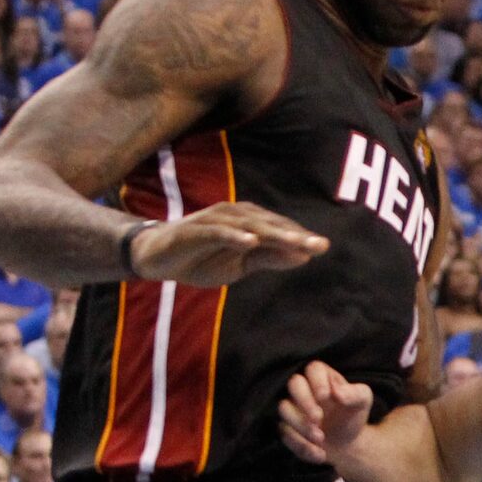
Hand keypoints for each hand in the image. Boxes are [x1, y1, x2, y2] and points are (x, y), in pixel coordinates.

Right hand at [130, 204, 327, 287]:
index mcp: (248, 222)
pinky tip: (251, 241)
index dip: (300, 237)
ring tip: (295, 243)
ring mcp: (214, 221)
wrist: (158, 257)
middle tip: (320, 245)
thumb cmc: (203, 258)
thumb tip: (304, 256)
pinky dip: (233, 235)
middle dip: (295, 234)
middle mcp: (234, 216)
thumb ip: (270, 258)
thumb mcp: (241, 265)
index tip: (323, 247)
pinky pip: (217, 231)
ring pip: (248, 226)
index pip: (279, 229)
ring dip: (272, 234)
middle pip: (269, 226)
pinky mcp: (194, 230)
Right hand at [280, 362, 372, 464]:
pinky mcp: (287, 429)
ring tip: (321, 438)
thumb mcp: (362, 402)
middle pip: (293, 384)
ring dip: (301, 426)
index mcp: (322, 377)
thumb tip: (337, 392)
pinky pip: (285, 435)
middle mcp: (303, 389)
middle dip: (305, 402)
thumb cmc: (353, 417)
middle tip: (319, 419)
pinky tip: (320, 455)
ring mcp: (292, 409)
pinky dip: (302, 447)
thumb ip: (355, 394)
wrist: (347, 445)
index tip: (325, 397)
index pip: (313, 369)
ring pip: (284, 409)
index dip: (317, 381)